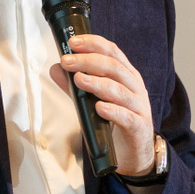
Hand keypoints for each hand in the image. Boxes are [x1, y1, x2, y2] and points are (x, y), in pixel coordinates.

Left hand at [51, 32, 155, 176]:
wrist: (133, 151)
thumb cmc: (114, 120)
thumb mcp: (93, 98)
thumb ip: (74, 85)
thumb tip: (55, 68)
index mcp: (125, 74)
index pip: (112, 51)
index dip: (93, 44)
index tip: (73, 42)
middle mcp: (134, 86)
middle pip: (114, 67)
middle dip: (88, 61)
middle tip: (67, 61)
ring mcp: (139, 107)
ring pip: (120, 90)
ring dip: (98, 83)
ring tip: (79, 79)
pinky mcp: (139, 127)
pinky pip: (127, 117)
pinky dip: (113, 111)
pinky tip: (99, 108)